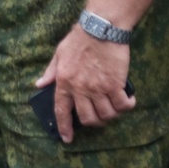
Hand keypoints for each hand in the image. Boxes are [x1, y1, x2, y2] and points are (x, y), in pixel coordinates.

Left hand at [35, 24, 134, 143]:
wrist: (100, 29)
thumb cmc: (79, 39)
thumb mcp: (59, 54)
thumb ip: (50, 71)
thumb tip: (40, 84)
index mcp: (64, 81)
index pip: (61, 110)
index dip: (64, 127)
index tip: (67, 138)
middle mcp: (80, 88)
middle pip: (88, 118)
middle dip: (94, 122)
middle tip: (100, 117)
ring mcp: (98, 88)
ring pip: (106, 115)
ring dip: (111, 115)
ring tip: (114, 108)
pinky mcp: (115, 84)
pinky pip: (122, 106)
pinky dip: (127, 106)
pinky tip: (128, 101)